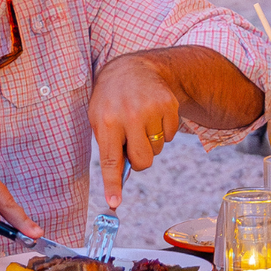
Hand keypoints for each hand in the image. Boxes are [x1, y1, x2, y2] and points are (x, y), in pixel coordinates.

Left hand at [88, 51, 183, 210]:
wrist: (133, 68)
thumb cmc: (111, 100)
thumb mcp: (100, 119)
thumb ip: (109, 147)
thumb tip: (118, 182)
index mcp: (107, 121)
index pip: (110, 160)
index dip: (112, 183)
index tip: (114, 202)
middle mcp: (129, 115)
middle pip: (142, 160)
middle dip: (140, 160)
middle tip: (133, 144)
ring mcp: (151, 109)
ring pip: (157, 149)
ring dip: (151, 142)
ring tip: (141, 121)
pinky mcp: (169, 105)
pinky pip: (170, 136)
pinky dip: (163, 131)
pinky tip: (153, 115)